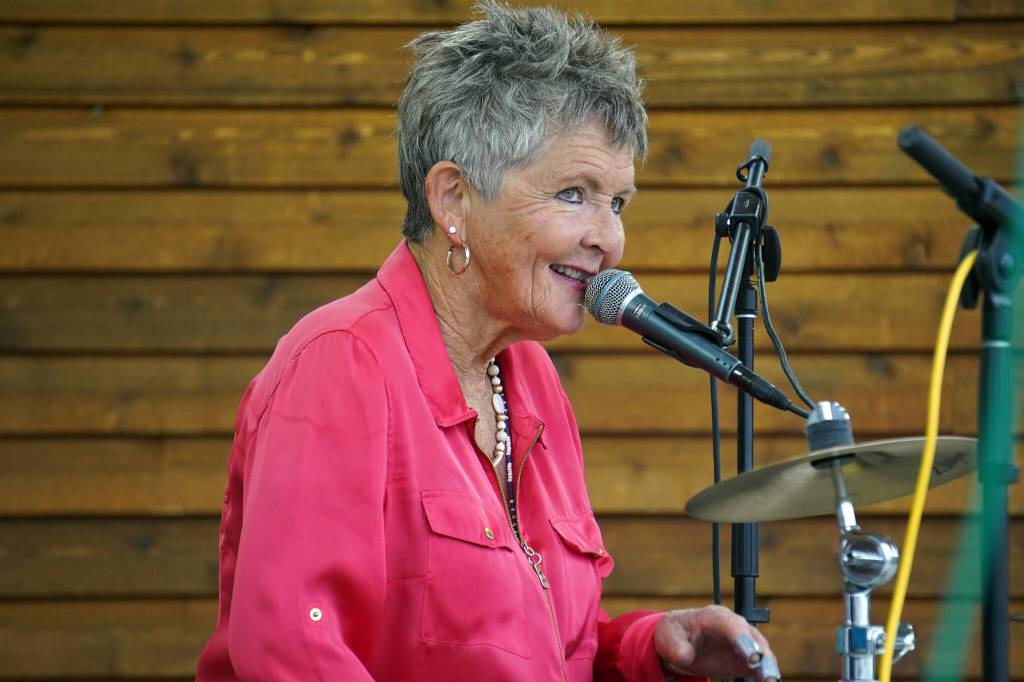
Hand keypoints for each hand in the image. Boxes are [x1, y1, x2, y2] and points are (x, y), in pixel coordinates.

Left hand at [654, 605, 779, 680]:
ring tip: (769, 681)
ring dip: (767, 666)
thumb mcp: (667, 635)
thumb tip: (685, 656)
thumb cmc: (674, 632)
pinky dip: (763, 674)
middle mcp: (733, 627)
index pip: (732, 624)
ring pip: (760, 652)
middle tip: (766, 673)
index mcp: (715, 616)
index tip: (751, 656)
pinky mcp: (742, 660)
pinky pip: (757, 667)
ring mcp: (740, 643)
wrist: (677, 643)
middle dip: (762, 654)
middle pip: (753, 638)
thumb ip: (676, 645)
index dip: (743, 639)